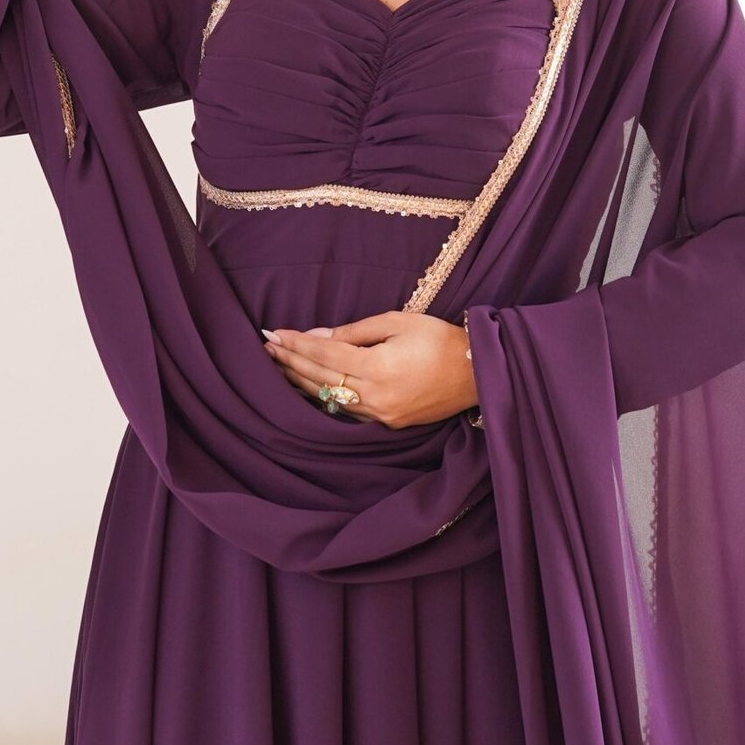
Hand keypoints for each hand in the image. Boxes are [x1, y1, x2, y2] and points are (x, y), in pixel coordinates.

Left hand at [262, 311, 478, 427]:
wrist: (477, 374)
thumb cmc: (440, 340)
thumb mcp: (398, 322)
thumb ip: (355, 331)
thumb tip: (319, 335)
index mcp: (377, 367)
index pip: (325, 354)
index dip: (297, 344)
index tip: (274, 334)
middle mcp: (375, 396)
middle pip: (321, 378)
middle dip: (291, 361)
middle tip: (267, 347)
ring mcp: (380, 414)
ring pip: (329, 398)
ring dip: (301, 381)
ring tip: (279, 367)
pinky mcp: (388, 422)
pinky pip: (347, 409)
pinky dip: (325, 396)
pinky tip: (309, 387)